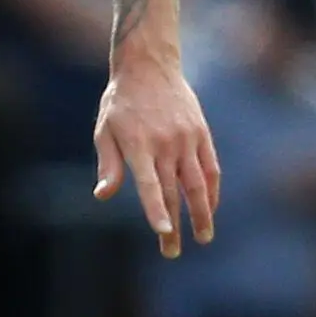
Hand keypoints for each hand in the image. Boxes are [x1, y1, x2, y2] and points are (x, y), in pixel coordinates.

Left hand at [93, 56, 219, 259]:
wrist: (149, 65)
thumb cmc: (120, 102)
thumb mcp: (104, 130)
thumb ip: (108, 165)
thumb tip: (103, 196)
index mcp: (139, 146)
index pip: (151, 185)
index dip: (156, 210)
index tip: (164, 231)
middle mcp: (166, 145)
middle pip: (173, 193)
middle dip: (175, 226)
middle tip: (172, 252)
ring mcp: (187, 139)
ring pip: (198, 184)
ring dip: (202, 213)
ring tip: (203, 237)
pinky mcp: (202, 134)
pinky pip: (211, 168)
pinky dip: (212, 191)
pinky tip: (210, 208)